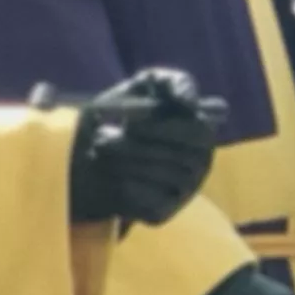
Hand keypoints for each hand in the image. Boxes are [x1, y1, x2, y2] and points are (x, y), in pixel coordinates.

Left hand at [64, 69, 218, 224]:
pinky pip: (145, 202)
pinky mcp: (163, 212)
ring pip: (158, 174)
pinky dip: (120, 187)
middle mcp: (202, 159)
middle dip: (134, 142)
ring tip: (99, 149)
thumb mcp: (142, 87)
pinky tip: (108, 177)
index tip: (131, 119)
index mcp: (203, 126)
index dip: (164, 122)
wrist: (91, 161)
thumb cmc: (122, 115)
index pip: (201, 123)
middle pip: (175, 151)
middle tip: (101, 135)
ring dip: (120, 161)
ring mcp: (187, 188)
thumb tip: (189, 99)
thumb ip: (168, 82)